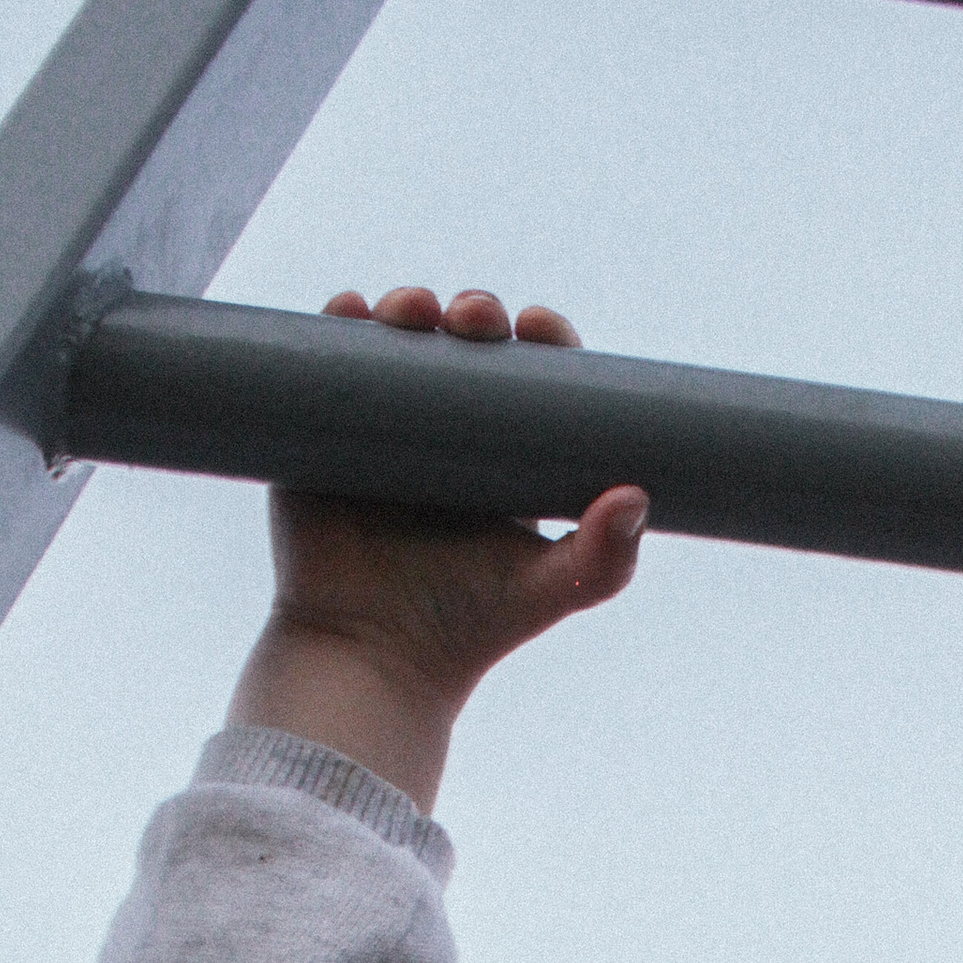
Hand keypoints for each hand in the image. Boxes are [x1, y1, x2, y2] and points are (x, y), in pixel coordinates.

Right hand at [228, 282, 647, 809]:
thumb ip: (603, 558)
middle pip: (464, 344)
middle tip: (475, 319)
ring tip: (412, 311)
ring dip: (408, 306)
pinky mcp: (326, 434)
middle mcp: (446, 433)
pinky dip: (339, 322)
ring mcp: (383, 428)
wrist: (374, 656)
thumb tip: (636, 495)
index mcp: (507, 454)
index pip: (532, 373)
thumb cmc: (468, 629)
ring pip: (398, 343)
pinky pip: (330, 364)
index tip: (538, 327)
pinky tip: (350, 308)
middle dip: (474, 311)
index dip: (540, 337)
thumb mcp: (550, 591)